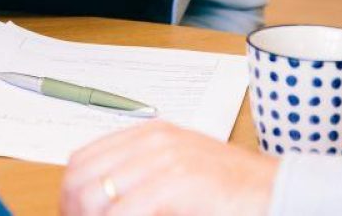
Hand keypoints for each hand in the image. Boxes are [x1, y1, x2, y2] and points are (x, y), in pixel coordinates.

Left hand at [61, 121, 277, 215]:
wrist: (272, 191)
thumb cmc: (228, 188)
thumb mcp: (177, 169)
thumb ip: (139, 175)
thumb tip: (94, 201)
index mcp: (149, 133)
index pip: (82, 160)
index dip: (68, 194)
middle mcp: (152, 141)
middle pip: (81, 178)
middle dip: (74, 211)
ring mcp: (163, 160)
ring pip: (94, 198)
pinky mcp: (174, 184)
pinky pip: (122, 213)